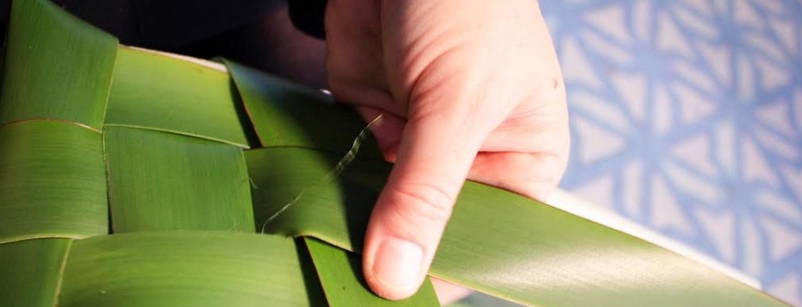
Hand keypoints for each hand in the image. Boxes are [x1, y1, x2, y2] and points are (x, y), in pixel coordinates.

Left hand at [324, 0, 569, 299]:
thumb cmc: (466, 8)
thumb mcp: (457, 102)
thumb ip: (425, 190)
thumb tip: (397, 278)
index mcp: (519, 162)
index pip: (487, 240)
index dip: (447, 270)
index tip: (398, 297)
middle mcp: (466, 160)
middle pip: (425, 229)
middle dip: (390, 248)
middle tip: (347, 281)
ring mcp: (411, 142)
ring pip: (376, 205)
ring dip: (347, 220)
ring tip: (316, 248)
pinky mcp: (365, 119)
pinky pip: (339, 170)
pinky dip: (320, 183)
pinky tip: (298, 206)